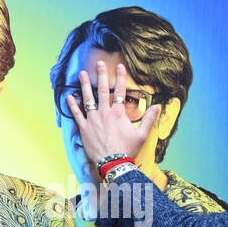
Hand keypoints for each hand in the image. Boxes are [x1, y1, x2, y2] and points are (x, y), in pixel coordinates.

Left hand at [64, 61, 160, 178]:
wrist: (113, 163)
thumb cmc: (127, 150)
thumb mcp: (142, 135)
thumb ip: (148, 119)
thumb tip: (158, 106)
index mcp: (118, 113)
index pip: (120, 92)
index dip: (121, 78)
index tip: (120, 66)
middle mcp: (104, 113)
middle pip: (102, 90)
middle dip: (101, 75)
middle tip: (99, 64)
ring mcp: (93, 120)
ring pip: (87, 99)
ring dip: (84, 85)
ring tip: (81, 74)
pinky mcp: (84, 128)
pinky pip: (77, 114)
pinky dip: (72, 105)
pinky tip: (69, 96)